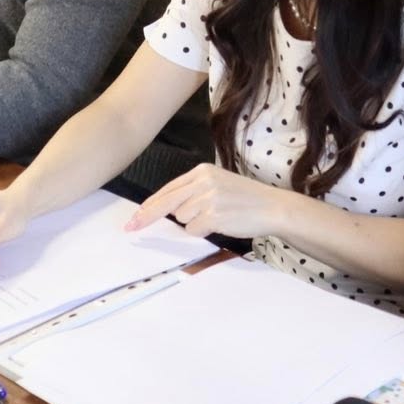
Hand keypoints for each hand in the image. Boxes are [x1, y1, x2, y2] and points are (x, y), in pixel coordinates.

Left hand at [127, 163, 289, 238]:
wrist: (273, 207)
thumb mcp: (218, 184)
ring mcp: (208, 198)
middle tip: (131, 227)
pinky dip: (204, 231)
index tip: (135, 216)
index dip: (150, 204)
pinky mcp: (214, 215)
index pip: (168, 189)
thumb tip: (169, 211)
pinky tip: (221, 224)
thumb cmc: (246, 199)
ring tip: (217, 217)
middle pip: (166, 203)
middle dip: (147, 217)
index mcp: (202, 171)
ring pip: (182, 219)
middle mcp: (203, 182)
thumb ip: (194, 192)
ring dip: (194, 224)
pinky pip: (195, 230)